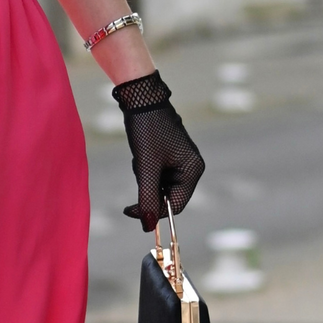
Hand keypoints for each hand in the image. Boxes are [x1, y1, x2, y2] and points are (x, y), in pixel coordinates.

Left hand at [113, 71, 205, 230]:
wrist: (140, 97)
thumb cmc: (146, 128)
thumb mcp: (145, 165)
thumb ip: (147, 196)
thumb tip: (147, 225)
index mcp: (193, 170)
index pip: (176, 205)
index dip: (153, 211)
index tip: (130, 210)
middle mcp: (191, 167)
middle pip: (167, 196)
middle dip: (148, 188)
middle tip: (138, 169)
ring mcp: (180, 161)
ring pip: (158, 185)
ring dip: (144, 177)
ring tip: (141, 156)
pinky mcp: (168, 155)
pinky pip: (154, 173)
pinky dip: (144, 169)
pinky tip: (141, 152)